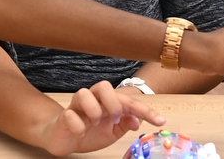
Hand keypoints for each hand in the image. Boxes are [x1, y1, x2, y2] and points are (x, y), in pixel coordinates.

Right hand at [35, 80, 166, 155]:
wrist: (63, 139)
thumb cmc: (88, 131)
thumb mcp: (113, 131)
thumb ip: (125, 124)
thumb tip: (136, 121)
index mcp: (107, 102)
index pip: (129, 102)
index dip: (146, 111)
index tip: (160, 121)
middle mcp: (93, 100)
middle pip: (104, 85)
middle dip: (113, 103)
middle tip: (113, 118)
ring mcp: (76, 106)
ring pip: (84, 93)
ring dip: (94, 111)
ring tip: (94, 123)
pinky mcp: (63, 116)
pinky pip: (70, 114)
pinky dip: (78, 125)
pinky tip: (80, 131)